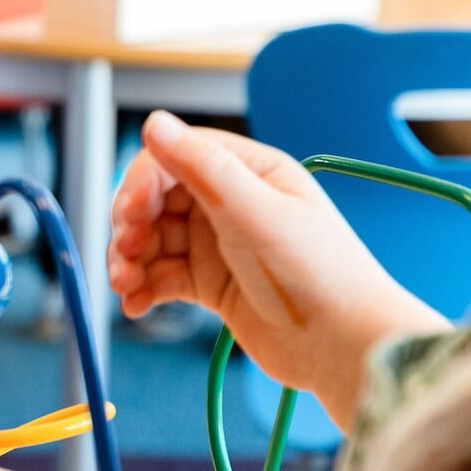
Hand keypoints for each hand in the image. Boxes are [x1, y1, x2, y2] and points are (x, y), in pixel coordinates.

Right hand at [108, 112, 443, 426]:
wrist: (345, 347)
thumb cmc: (319, 274)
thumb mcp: (255, 213)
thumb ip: (201, 167)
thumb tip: (154, 122)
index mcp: (250, 172)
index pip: (175, 157)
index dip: (143, 182)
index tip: (132, 214)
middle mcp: (231, 203)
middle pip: (155, 199)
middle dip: (131, 224)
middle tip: (126, 252)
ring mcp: (219, 244)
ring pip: (152, 240)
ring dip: (129, 259)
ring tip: (126, 286)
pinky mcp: (212, 284)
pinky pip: (162, 276)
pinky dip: (142, 288)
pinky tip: (136, 304)